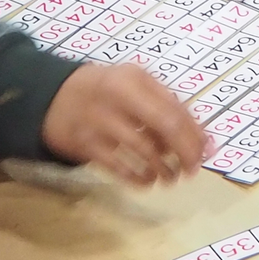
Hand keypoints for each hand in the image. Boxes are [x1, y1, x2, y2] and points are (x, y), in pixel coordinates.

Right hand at [41, 63, 206, 185]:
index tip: (207, 153)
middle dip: (185, 152)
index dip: (196, 134)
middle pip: (165, 126)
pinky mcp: (84, 144)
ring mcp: (99, 121)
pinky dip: (137, 178)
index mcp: (136, 78)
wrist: (51, 98)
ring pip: (143, 150)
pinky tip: (146, 181)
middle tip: (192, 170)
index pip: (176, 109)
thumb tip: (204, 141)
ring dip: (162, 169)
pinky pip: (118, 167)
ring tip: (170, 178)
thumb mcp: (134, 86)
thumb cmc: (106, 92)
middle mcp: (119, 96)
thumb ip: (167, 106)